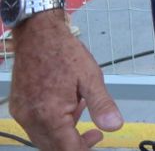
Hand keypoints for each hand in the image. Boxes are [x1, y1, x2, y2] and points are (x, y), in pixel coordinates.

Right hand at [10, 15, 122, 148]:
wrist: (38, 35)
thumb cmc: (65, 53)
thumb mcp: (90, 77)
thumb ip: (102, 105)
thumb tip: (115, 127)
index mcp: (50, 115)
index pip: (67, 149)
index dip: (84, 149)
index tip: (97, 139)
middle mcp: (31, 119)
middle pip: (53, 148)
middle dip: (75, 144)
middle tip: (94, 132)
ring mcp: (21, 114)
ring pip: (42, 138)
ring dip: (63, 134)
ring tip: (80, 110)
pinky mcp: (17, 107)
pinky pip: (34, 126)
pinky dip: (50, 124)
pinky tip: (64, 106)